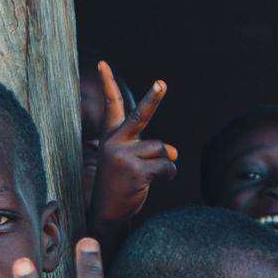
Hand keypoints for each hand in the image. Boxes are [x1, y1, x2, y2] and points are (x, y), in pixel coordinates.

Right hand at [87, 60, 177, 227]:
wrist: (107, 214)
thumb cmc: (121, 184)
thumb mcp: (129, 161)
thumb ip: (150, 150)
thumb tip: (174, 152)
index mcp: (111, 137)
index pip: (111, 106)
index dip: (107, 84)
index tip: (103, 63)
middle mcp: (115, 143)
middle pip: (140, 116)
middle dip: (153, 99)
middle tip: (161, 83)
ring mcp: (124, 157)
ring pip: (162, 149)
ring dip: (165, 163)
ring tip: (150, 175)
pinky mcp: (136, 172)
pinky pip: (166, 166)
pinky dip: (168, 174)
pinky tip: (155, 182)